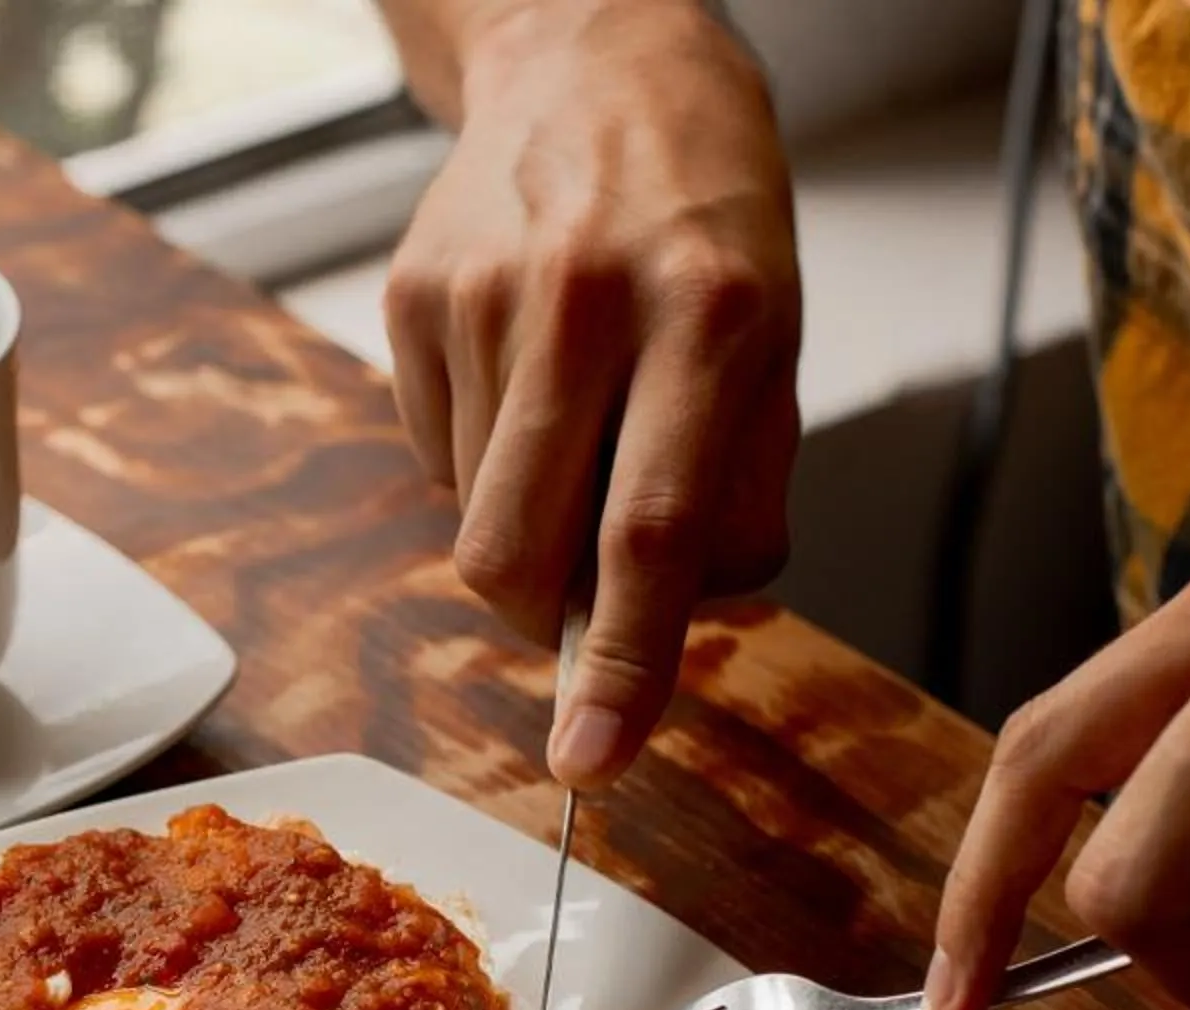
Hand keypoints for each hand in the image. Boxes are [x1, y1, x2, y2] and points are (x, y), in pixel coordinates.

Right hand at [383, 0, 798, 789]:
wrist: (598, 58)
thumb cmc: (705, 217)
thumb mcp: (777, 340)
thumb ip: (735, 493)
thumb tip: (669, 621)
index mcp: (712, 313)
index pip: (650, 532)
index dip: (619, 665)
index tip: (590, 760)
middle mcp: (587, 301)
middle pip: (518, 550)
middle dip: (543, 617)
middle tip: (583, 592)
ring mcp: (483, 296)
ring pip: (474, 515)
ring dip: (524, 519)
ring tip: (574, 422)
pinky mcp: (413, 295)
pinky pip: (435, 453)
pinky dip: (482, 456)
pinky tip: (523, 377)